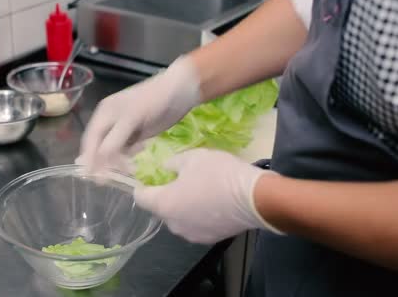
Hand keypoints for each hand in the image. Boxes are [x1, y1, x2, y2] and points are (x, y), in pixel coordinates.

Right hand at [79, 56, 200, 169]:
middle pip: (99, 146)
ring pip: (113, 150)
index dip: (91, 157)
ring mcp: (124, 128)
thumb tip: (100, 159)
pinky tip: (133, 165)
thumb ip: (115, 138)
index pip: (92, 140)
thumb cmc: (154, 99)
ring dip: (115, 162)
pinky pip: (127, 150)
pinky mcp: (137, 135)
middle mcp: (110, 121)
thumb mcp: (131, 117)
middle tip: (104, 181)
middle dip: (101, 162)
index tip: (94, 176)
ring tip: (122, 173)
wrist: (179, 91)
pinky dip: (127, 158)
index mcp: (104, 113)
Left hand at [134, 149, 282, 243]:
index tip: (148, 176)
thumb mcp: (192, 158)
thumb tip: (165, 168)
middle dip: (165, 194)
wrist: (256, 198)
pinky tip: (210, 201)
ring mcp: (191, 234)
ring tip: (197, 190)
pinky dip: (197, 214)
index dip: (142, 185)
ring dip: (182, 205)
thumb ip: (172, 164)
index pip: (141, 197)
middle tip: (178, 179)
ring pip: (178, 217)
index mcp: (164, 205)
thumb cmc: (219, 174)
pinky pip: (194, 224)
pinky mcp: (209, 239)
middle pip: (160, 209)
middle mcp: (173, 225)